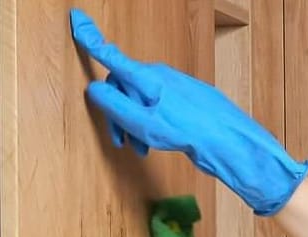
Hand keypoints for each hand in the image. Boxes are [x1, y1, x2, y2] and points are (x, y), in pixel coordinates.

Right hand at [69, 9, 307, 214]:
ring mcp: (175, 86)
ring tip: (141, 147)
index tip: (77, 18)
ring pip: (142, 99)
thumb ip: (115, 105)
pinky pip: (158, 105)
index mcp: (147, 77)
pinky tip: (156, 144)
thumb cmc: (188, 132)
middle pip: (125, 86)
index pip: (112, 56)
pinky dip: (150, 123)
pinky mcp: (186, 99)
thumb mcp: (143, 123)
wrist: (230, 141)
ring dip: (134, 123)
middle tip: (120, 139)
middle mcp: (161, 76)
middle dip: (117, 111)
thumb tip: (95, 88)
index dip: (91, 39)